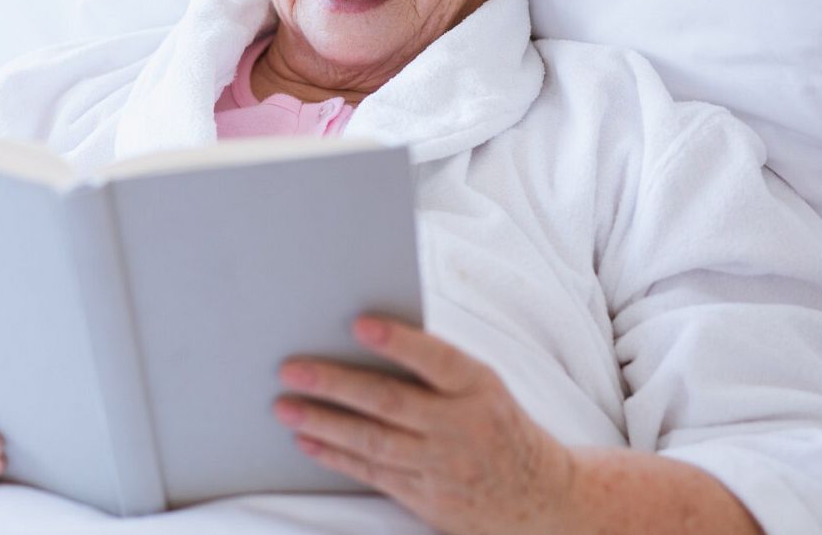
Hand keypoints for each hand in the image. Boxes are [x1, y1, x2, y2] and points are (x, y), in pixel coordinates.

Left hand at [272, 316, 576, 534]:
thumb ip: (435, 366)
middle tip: (291, 369)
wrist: (537, 495)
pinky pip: (372, 473)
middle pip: (389, 402)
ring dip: (323, 422)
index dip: (398, 342)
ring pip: (373, 442)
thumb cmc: (494, 423)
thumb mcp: (481, 387)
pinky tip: (306, 440)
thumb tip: (366, 334)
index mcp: (477, 388)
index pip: (436, 360)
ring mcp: (441, 466)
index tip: (359, 324)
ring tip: (284, 406)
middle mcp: (460, 427)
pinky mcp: (426, 496)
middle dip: (335, 384)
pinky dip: (335, 456)